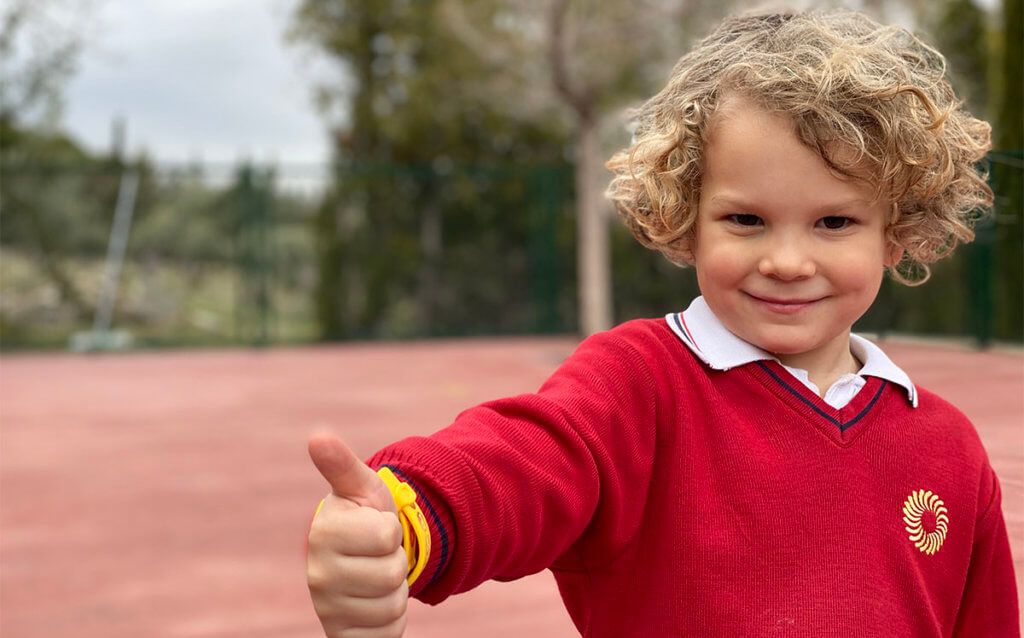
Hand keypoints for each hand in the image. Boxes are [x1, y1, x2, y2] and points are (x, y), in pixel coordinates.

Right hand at [307, 431, 408, 637]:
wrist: (362, 561)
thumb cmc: (364, 518)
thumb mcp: (360, 488)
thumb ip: (342, 464)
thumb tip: (318, 437)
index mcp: (323, 534)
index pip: (387, 536)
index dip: (392, 530)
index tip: (376, 528)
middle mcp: (317, 576)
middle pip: (392, 574)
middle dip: (397, 563)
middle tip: (379, 556)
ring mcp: (327, 610)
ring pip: (393, 606)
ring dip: (396, 592)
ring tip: (377, 577)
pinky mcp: (340, 637)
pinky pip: (387, 636)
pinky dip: (392, 622)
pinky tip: (375, 606)